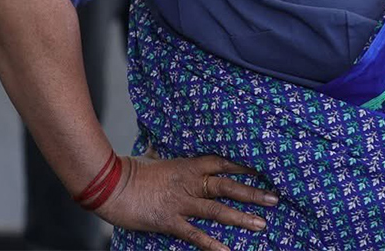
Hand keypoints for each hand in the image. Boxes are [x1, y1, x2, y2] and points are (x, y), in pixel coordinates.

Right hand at [97, 153, 278, 250]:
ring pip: (217, 210)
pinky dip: (211, 244)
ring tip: (261, 224)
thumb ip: (161, 152)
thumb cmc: (130, 169)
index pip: (223, 163)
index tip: (263, 170)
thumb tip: (157, 143)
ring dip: (241, 218)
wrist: (110, 184)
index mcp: (188, 165)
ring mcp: (181, 202)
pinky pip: (194, 234)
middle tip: (274, 198)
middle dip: (252, 193)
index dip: (244, 167)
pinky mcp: (169, 221)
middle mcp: (190, 183)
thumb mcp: (152, 157)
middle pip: (228, 186)